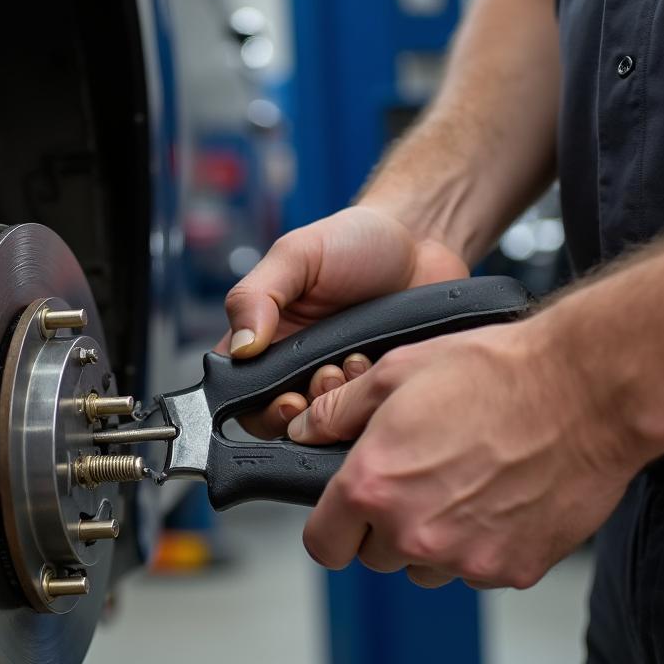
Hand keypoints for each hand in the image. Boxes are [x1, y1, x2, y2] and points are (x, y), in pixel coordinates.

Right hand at [219, 205, 467, 436]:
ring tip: (356, 362)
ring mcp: (341, 382)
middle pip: (285, 422)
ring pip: (329, 424)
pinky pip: (371, 415)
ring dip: (342, 404)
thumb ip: (256, 296)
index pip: (243, 396)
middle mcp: (299, 368)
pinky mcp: (378, 388)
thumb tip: (240, 349)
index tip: (287, 398)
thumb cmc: (353, 241)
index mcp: (266, 341)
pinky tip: (380, 367)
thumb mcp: (296, 256)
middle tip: (327, 375)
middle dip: (307, 410)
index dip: (260, 408)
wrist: (423, 239)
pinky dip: (373, 401)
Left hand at [292, 316, 640, 588]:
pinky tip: (496, 497)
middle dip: (383, 526)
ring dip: (430, 540)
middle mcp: (414, 532)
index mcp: (373, 485)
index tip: (342, 515)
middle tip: (415, 479)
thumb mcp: (396, 373)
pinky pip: (476, 571)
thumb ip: (338, 411)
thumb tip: (306, 429)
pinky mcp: (512, 569)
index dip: (330, 528)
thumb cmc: (495, 374)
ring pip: (424, 568)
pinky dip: (479, 544)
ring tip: (460, 484)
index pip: (324, 545)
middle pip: (375, 557)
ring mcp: (465, 558)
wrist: (585, 390)